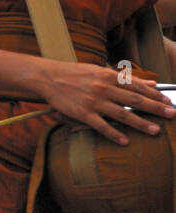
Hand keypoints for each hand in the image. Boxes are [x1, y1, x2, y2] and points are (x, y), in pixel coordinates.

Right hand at [35, 60, 175, 145]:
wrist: (48, 77)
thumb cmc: (75, 74)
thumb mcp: (101, 71)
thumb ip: (126, 78)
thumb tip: (152, 81)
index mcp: (109, 76)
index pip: (138, 86)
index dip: (155, 95)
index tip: (169, 102)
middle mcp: (104, 88)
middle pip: (135, 100)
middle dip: (156, 108)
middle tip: (172, 114)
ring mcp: (93, 101)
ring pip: (122, 114)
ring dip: (140, 123)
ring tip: (155, 130)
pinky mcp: (82, 113)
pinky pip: (101, 125)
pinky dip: (113, 133)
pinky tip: (125, 141)